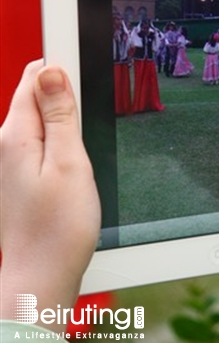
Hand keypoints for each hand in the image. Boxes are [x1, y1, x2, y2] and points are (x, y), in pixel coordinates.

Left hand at [0, 60, 100, 331]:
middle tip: (86, 127)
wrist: (42, 276)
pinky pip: (40, 142)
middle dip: (63, 97)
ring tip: (80, 152)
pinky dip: (59, 142)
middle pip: (34, 97)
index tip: (81, 65)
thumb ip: (60, 114)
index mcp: (15, 135)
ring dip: (63, 122)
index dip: (58, 66)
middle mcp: (5, 144)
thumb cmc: (58, 227)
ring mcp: (10, 161)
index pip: (32, 78)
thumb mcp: (70, 161)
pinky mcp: (19, 175)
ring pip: (40, 120)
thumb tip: (51, 70)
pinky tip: (71, 163)